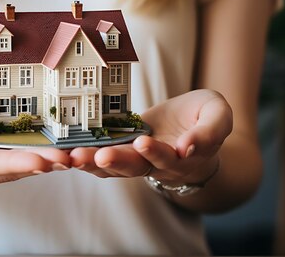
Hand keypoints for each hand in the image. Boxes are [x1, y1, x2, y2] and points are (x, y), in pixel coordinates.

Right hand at [0, 100, 70, 191]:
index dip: (9, 163)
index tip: (39, 161)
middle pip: (0, 173)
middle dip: (35, 166)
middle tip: (68, 159)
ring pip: (6, 174)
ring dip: (38, 168)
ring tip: (70, 158)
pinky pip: (3, 169)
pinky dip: (27, 164)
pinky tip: (50, 157)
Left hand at [69, 89, 231, 185]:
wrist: (193, 129)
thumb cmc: (205, 119)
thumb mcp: (218, 115)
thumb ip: (211, 129)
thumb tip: (189, 146)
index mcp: (184, 157)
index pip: (170, 157)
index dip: (158, 152)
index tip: (145, 143)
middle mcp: (158, 165)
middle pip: (137, 168)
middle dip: (118, 161)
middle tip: (102, 156)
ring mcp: (138, 161)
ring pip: (115, 168)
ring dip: (94, 164)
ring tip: (75, 157)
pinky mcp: (122, 152)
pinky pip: (102, 161)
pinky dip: (85, 159)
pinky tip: (66, 153)